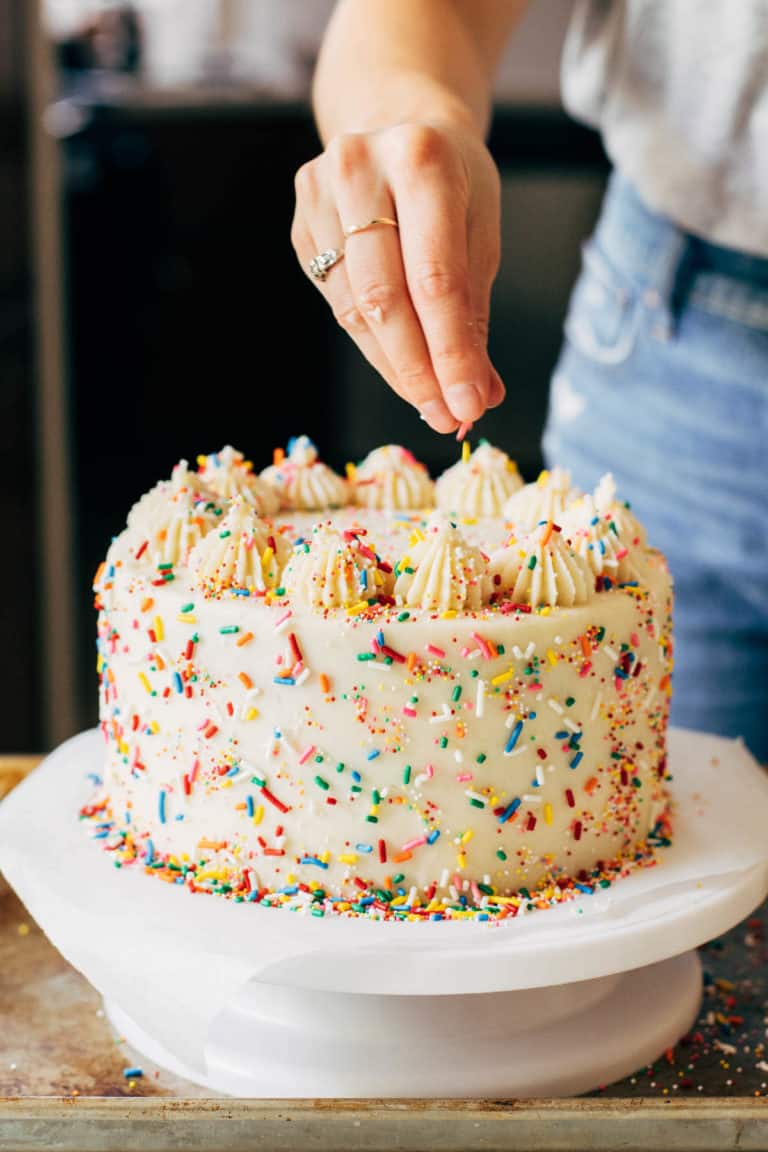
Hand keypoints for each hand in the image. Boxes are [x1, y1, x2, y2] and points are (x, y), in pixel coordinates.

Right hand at [291, 122, 505, 432]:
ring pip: (355, 310)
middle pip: (385, 298)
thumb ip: (474, 310)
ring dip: (395, 367)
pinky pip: (337, 303)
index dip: (452, 351)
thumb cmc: (449, 179)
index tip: (469, 406)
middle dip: (419, 370)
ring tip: (430, 403)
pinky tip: (400, 366)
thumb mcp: (479, 227)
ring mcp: (318, 195)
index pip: (436, 278)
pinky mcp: (299, 224)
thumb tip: (477, 395)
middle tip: (445, 416)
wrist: (394, 120)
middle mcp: (359, 168)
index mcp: (420, 158)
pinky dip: (372, 346)